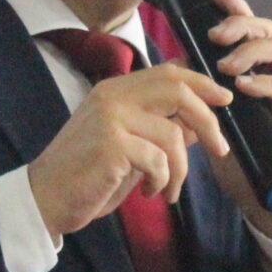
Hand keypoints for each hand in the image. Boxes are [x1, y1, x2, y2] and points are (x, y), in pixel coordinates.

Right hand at [26, 62, 234, 238]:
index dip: (202, 83)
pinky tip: (146, 193)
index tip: (225, 99)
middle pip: (177, 91)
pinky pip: (158, 161)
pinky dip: (161, 182)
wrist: (46, 198)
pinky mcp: (111, 145)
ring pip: (172, 135)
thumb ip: (161, 131)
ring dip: (180, 171)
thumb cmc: (89, 175)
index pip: (169, 73)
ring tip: (168, 191)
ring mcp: (111, 118)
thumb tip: (198, 125)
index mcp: (116, 90)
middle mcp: (113, 97)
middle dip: (207, 120)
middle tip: (220, 150)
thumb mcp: (131, 149)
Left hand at [201, 0, 271, 237]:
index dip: (237, 11)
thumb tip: (176, 61)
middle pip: (268, 32)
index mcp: (259, 72)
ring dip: (251, 53)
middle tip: (215, 36)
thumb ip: (200, 93)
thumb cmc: (240, 162)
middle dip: (241, 27)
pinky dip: (268, 84)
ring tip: (226, 68)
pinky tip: (246, 87)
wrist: (267, 201)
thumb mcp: (212, 121)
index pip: (250, 32)